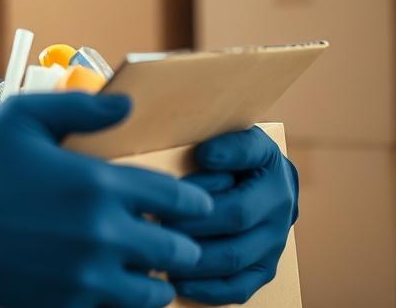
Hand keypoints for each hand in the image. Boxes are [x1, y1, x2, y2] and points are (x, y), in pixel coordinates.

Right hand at [0, 93, 212, 307]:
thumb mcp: (22, 117)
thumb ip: (81, 107)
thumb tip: (129, 105)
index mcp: (97, 184)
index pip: (178, 199)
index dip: (193, 201)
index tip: (193, 202)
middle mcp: (101, 235)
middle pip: (179, 250)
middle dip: (180, 241)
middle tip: (168, 234)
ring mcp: (84, 277)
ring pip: (155, 293)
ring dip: (155, 278)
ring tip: (141, 265)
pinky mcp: (63, 306)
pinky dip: (118, 300)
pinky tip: (102, 281)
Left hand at [166, 126, 298, 304]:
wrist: (270, 179)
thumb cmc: (244, 155)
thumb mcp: (245, 138)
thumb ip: (232, 144)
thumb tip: (207, 156)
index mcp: (275, 182)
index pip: (237, 199)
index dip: (203, 194)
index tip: (169, 194)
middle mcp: (280, 217)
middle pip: (232, 229)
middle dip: (188, 229)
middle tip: (149, 226)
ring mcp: (274, 247)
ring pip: (233, 262)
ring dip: (193, 262)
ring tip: (156, 254)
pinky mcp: (264, 269)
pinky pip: (239, 288)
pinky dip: (208, 291)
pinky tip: (177, 284)